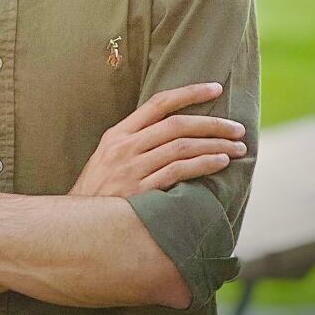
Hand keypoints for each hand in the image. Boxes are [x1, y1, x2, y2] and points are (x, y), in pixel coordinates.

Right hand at [69, 82, 246, 198]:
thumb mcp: (107, 159)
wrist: (77, 227)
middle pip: (176, 124)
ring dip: (215, 145)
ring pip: (181, 147)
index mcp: (118, 134)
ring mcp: (132, 168)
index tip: (215, 88)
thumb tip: (170, 135)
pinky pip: (179, 172)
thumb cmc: (98, 194)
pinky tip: (221, 163)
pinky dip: (203, 164)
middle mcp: (125, 146)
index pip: (158, 103)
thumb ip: (134, 144)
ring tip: (238, 147)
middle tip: (237, 127)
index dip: (189, 93)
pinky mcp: (141, 192)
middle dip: (212, 123)